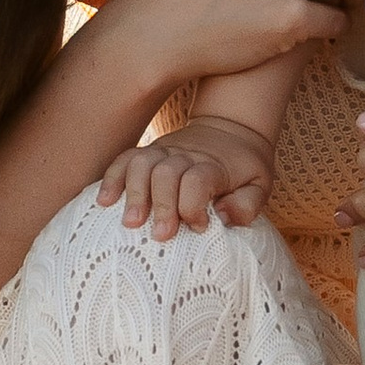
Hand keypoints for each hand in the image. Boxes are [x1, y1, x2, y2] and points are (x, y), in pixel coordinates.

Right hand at [96, 112, 277, 239]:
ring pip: (141, 163)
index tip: (199, 227)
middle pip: (166, 174)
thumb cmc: (244, 169)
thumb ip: (246, 205)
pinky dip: (112, 177)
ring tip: (130, 222)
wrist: (231, 129)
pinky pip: (125, 159)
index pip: (198, 180)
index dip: (195, 205)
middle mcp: (186, 155)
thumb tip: (221, 216)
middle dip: (161, 205)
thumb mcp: (260, 186)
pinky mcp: (150, 152)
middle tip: (160, 235)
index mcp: (215, 165)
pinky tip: (104, 201)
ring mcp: (164, 151)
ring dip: (133, 193)